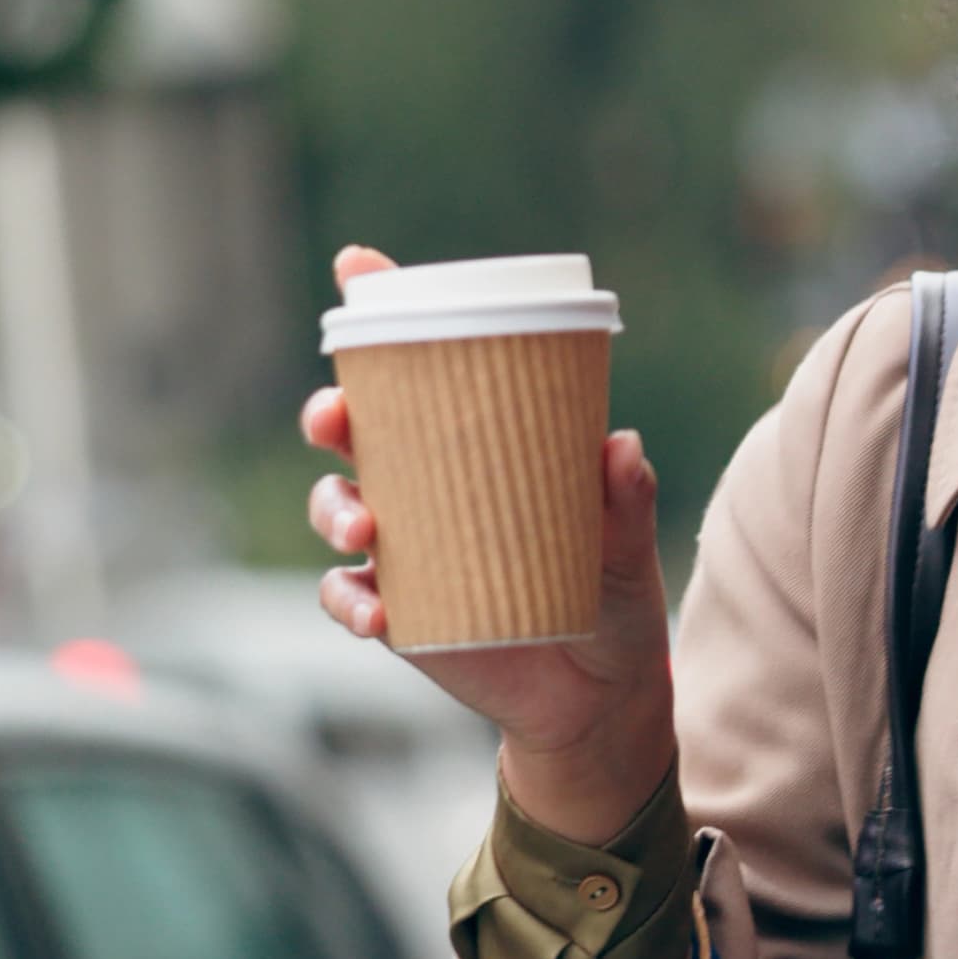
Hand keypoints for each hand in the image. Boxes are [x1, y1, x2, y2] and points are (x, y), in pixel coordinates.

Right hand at [304, 244, 676, 841]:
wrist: (601, 694)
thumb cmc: (613, 598)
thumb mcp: (627, 548)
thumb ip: (626, 501)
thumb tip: (623, 445)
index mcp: (481, 448)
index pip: (425, 370)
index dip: (382, 313)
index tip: (356, 264)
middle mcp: (431, 487)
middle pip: (356, 431)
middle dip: (330, 413)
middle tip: (337, 419)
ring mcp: (405, 548)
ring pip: (336, 506)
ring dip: (332, 509)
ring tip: (363, 530)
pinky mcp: (395, 610)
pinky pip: (345, 595)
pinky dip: (348, 600)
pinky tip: (376, 613)